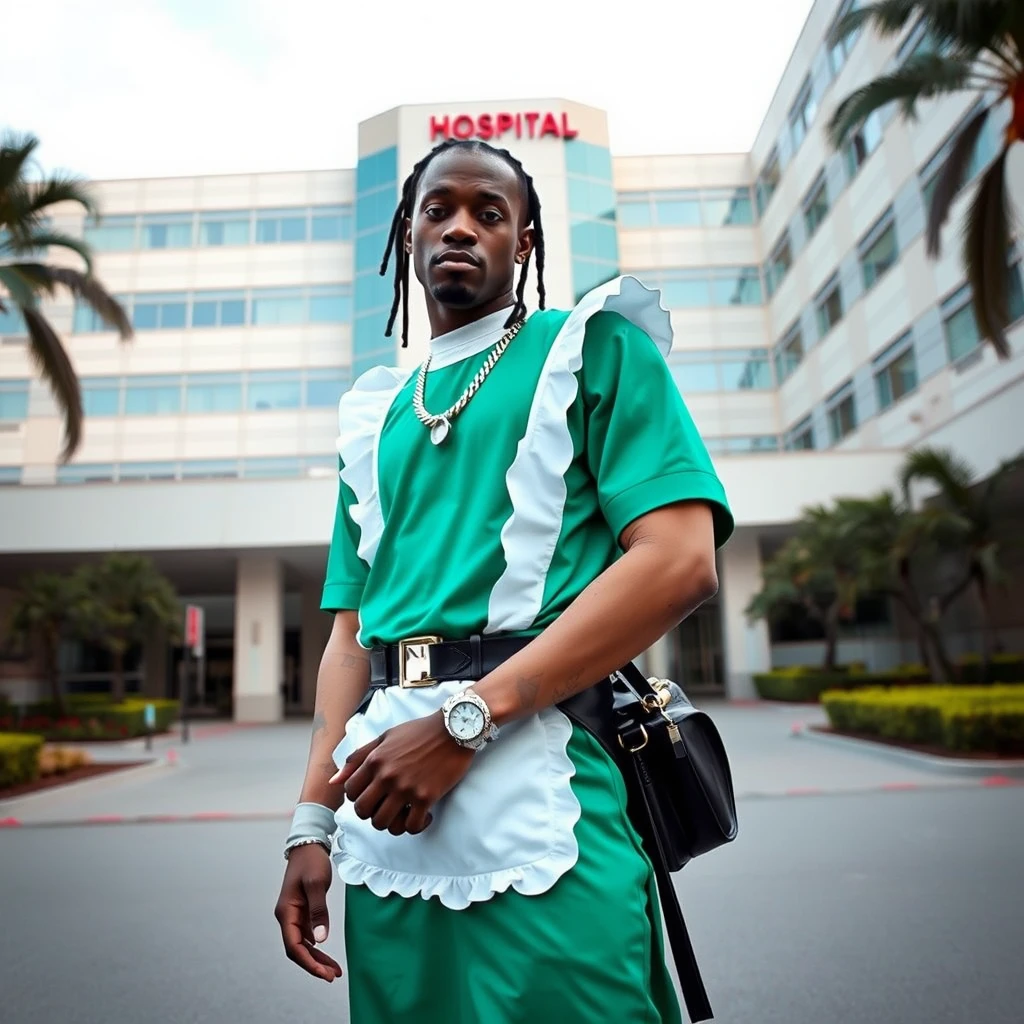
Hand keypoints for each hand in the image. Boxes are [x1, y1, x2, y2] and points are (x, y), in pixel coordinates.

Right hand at [273, 844, 342, 982]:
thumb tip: (320, 940)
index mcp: (286, 912)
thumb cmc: (311, 862)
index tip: (324, 973)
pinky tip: (327, 956)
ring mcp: (294, 915)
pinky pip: (307, 936)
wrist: (309, 845)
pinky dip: (317, 947)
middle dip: (314, 965)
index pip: (293, 946)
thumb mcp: (317, 884)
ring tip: (334, 971)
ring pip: (303, 945)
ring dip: (316, 959)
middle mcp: (287, 917)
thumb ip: (318, 911)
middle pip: (297, 949)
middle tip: (333, 976)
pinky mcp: (302, 912)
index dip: (308, 963)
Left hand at [330, 711, 474, 835]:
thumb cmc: (419, 731)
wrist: (454, 728)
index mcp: (374, 760)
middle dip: (371, 813)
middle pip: (363, 812)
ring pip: (383, 824)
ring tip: (403, 814)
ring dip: (392, 823)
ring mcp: (406, 788)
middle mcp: (387, 775)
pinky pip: (411, 827)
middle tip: (386, 807)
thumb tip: (334, 781)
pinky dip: (416, 826)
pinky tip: (423, 815)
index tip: (373, 795)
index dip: (358, 798)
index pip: (350, 793)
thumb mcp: (384, 737)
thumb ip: (357, 758)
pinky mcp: (427, 797)